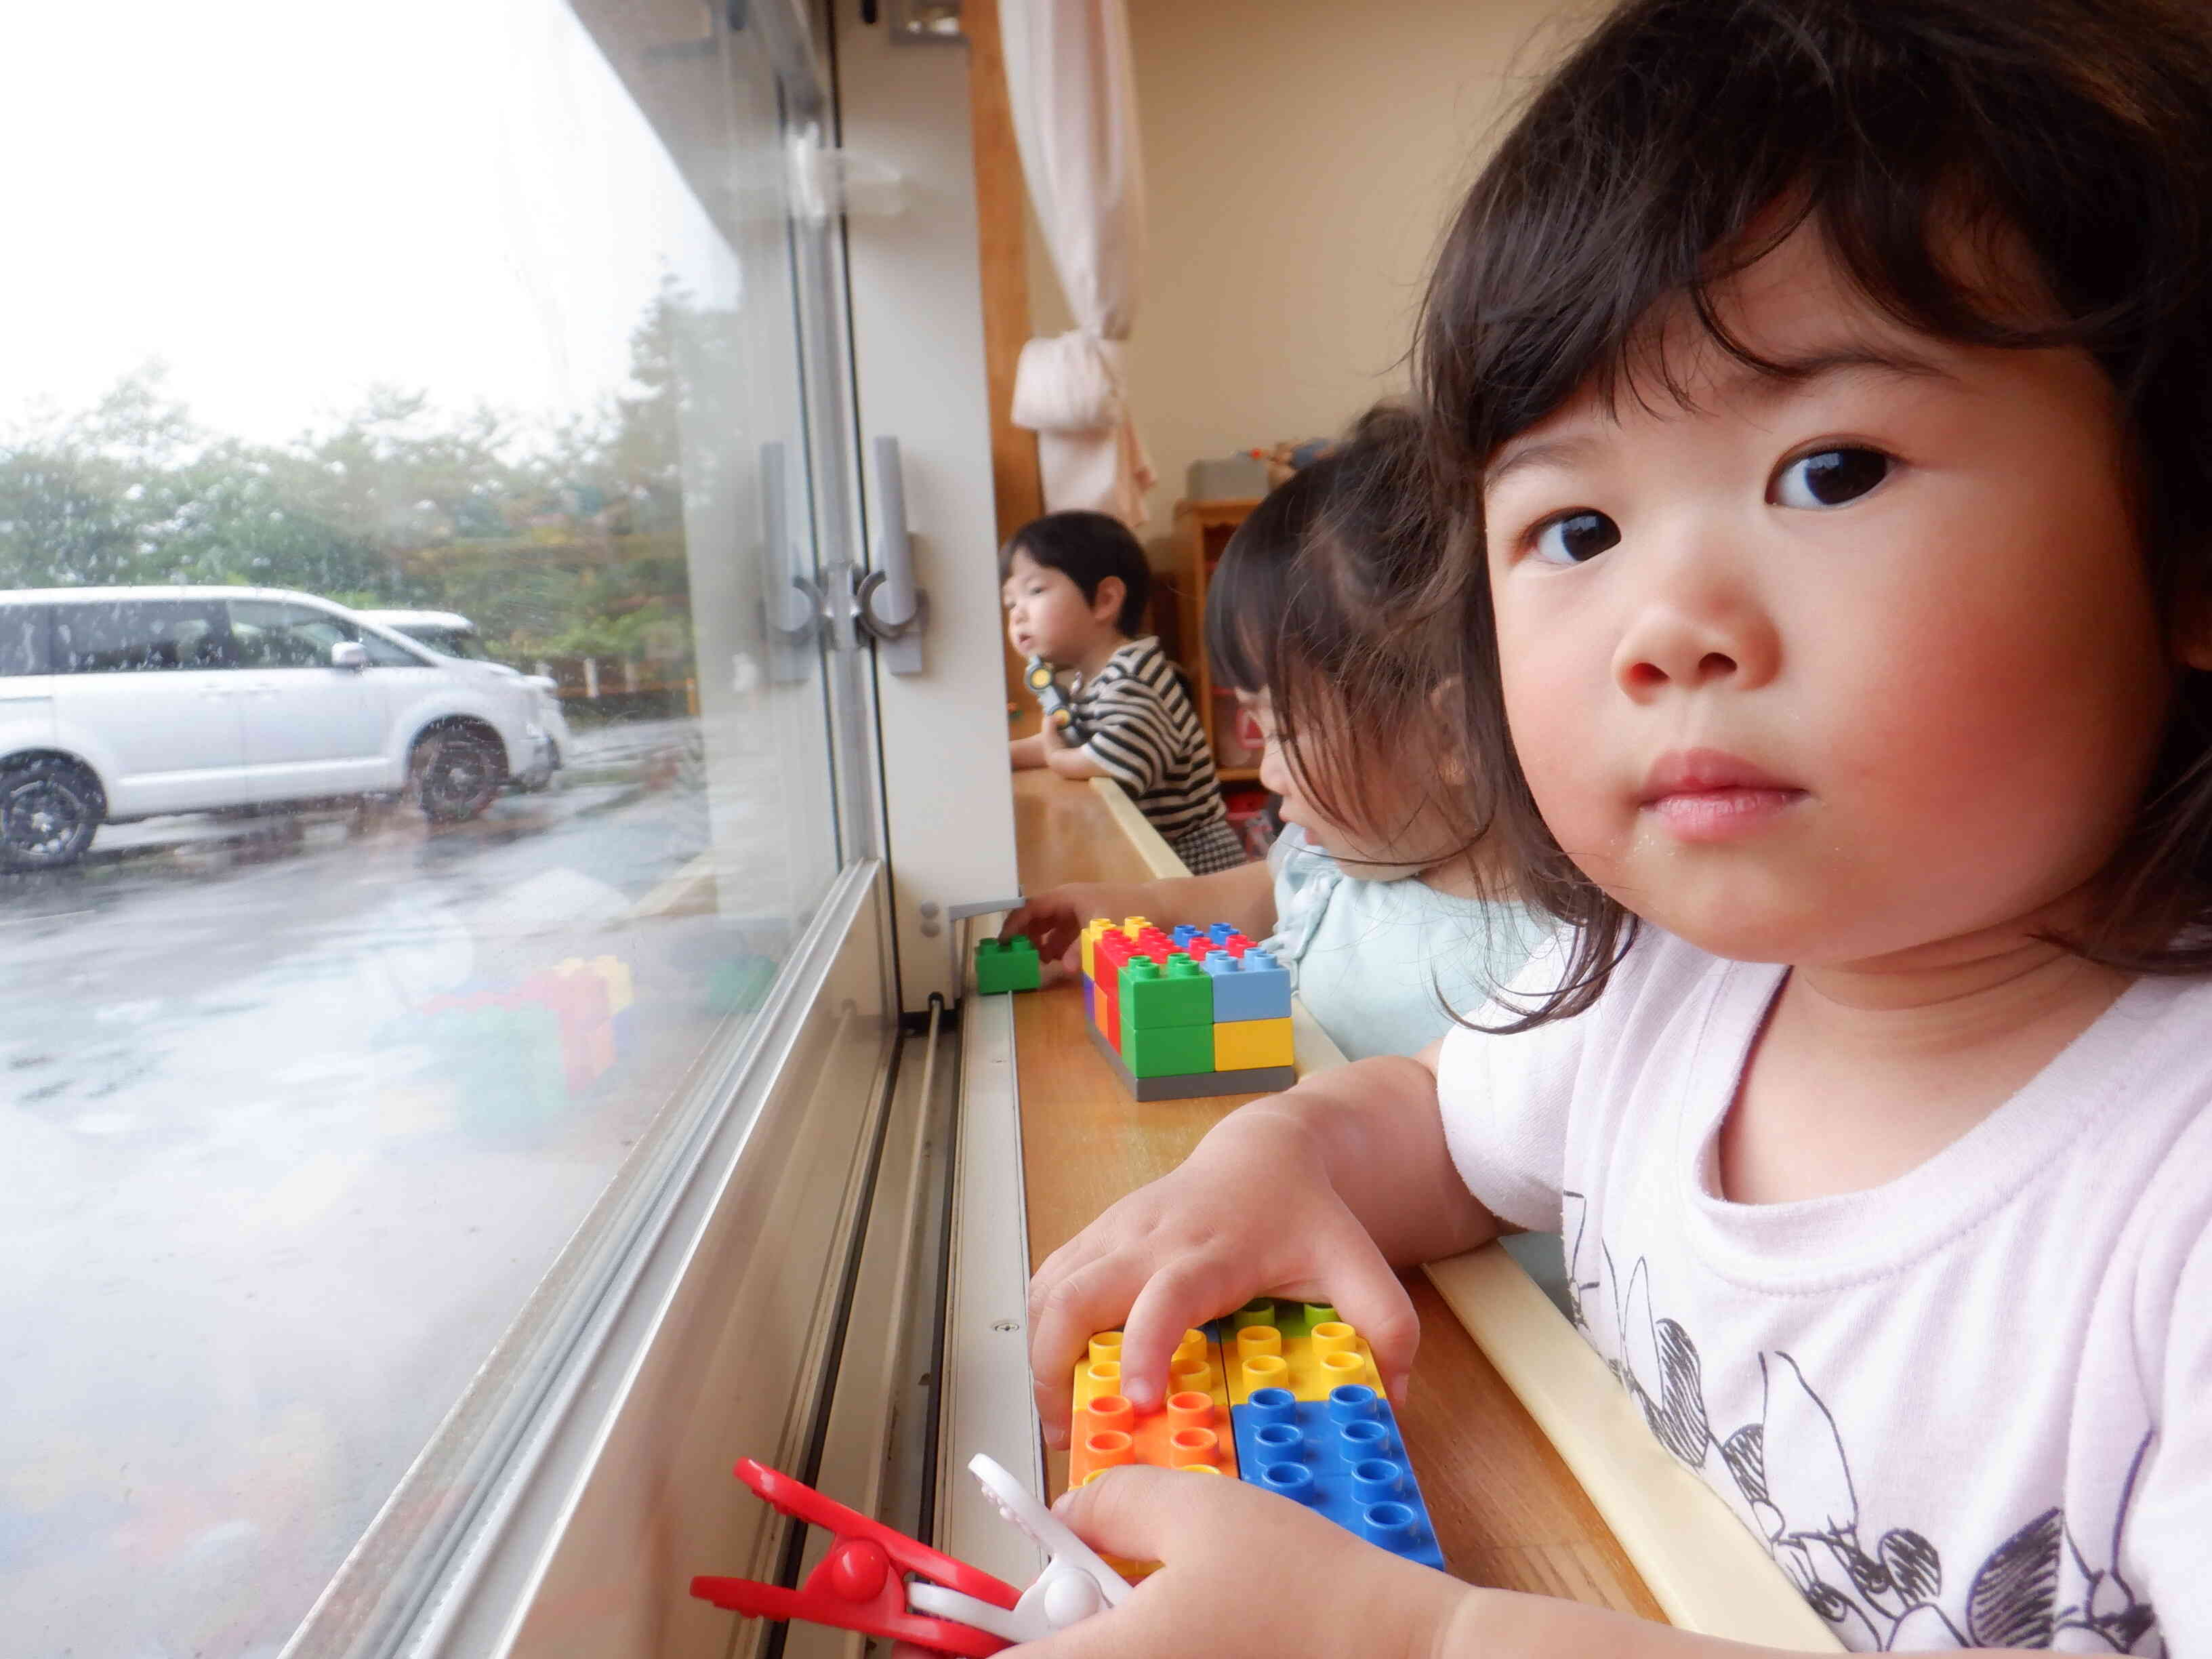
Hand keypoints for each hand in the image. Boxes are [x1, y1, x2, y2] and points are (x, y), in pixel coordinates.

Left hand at [985, 1468, 1472, 1658]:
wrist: (1406, 1654)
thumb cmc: (1309, 1589)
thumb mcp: (1200, 1509)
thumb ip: (1110, 1504)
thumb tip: (1066, 1519)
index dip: (976, 1637)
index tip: (986, 1605)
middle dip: (1051, 1635)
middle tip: (1093, 1590)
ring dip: (1099, 1646)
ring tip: (1158, 1611)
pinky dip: (1146, 1655)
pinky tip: (1198, 1636)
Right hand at [999, 882, 1155, 969]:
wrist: (1160, 907)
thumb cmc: (1128, 912)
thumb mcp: (1101, 931)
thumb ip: (1081, 950)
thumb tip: (1066, 968)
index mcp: (1066, 897)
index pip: (1031, 908)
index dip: (1015, 924)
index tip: (1003, 943)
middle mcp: (1069, 901)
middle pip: (1038, 917)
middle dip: (1027, 936)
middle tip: (1020, 957)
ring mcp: (1079, 910)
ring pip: (1052, 927)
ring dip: (1044, 944)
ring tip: (1040, 963)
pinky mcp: (1090, 921)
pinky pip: (1066, 933)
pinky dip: (1060, 946)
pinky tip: (1059, 962)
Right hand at [1027, 1108, 1417, 1446]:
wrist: (1265, 1151)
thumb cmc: (1306, 1217)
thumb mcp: (1359, 1265)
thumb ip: (1388, 1327)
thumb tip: (1394, 1400)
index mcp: (1213, 1253)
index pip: (1164, 1297)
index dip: (1142, 1348)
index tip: (1136, 1402)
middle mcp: (1152, 1239)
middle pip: (1074, 1295)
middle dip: (1054, 1368)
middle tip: (1071, 1432)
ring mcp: (1117, 1232)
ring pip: (1048, 1289)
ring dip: (1041, 1354)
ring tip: (1063, 1414)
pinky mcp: (1097, 1232)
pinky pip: (1048, 1279)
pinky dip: (1042, 1328)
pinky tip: (1062, 1369)